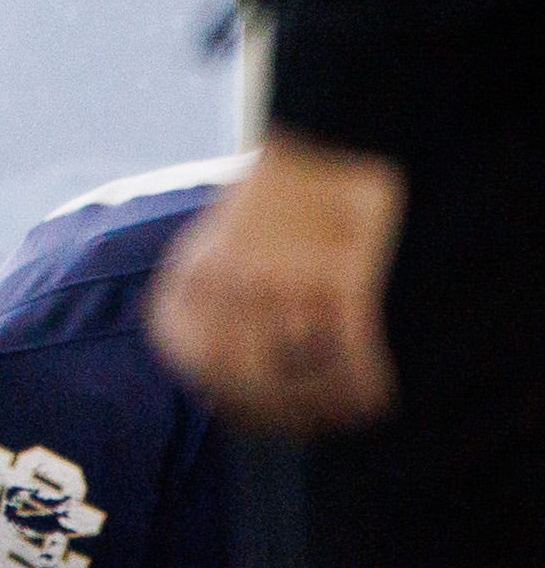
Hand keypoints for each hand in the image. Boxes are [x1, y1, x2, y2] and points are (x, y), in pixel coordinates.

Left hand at [147, 129, 406, 435]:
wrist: (319, 146)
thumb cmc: (269, 205)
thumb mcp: (213, 249)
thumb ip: (209, 310)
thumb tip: (221, 393)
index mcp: (193, 276)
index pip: (197, 365)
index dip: (228, 401)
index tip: (248, 416)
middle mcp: (231, 285)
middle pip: (252, 385)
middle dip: (283, 412)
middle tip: (308, 420)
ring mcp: (285, 285)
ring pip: (308, 380)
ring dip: (329, 404)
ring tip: (342, 408)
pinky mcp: (341, 283)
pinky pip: (356, 365)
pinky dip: (367, 391)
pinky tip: (373, 398)